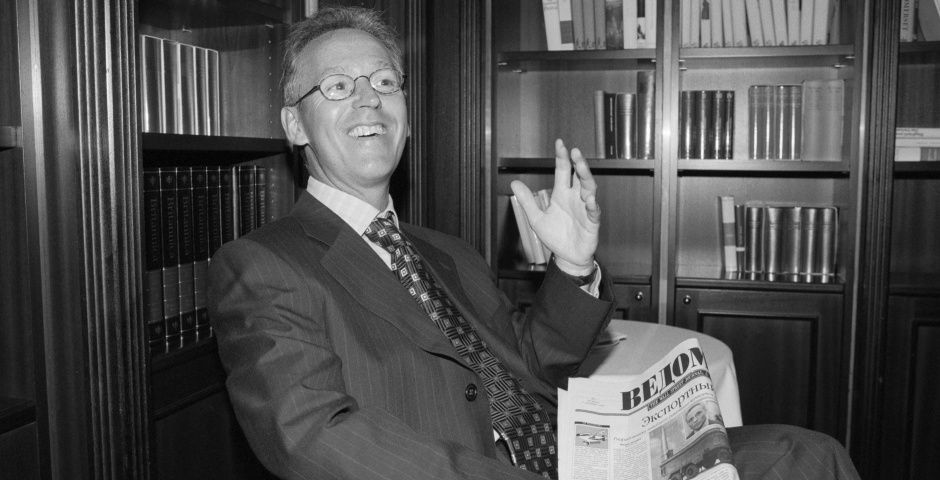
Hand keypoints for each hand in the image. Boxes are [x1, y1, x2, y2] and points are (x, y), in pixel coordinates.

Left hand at [510, 139, 599, 274]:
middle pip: (579, 176)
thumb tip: (514, 182)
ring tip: (581, 166)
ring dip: (586, 177)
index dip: (562, 157)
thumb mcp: (536, 218)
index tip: (560, 143)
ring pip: (589, 189)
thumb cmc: (555, 236)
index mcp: (562, 194)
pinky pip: (593, 212)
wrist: (567, 256)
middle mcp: (575, 198)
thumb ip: (527, 200)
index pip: (563, 171)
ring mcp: (584, 209)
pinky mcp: (591, 223)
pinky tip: (588, 199)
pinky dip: (591, 205)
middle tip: (574, 151)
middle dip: (578, 163)